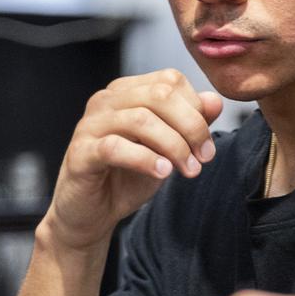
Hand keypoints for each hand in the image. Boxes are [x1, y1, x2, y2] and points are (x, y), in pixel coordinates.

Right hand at [45, 69, 223, 251]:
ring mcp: (90, 125)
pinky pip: (115, 147)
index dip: (197, 110)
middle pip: (159, 95)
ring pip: (140, 119)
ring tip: (188, 170)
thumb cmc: (127, 177)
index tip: (206, 145)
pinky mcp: (80, 153)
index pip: (170, 81)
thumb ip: (189, 123)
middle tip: (204, 157)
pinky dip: (145, 159)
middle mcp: (106, 101)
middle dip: (191, 126)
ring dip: (174, 146)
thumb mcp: (166, 149)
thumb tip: (214, 101)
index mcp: (126, 92)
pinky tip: (162, 173)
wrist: (91, 214)